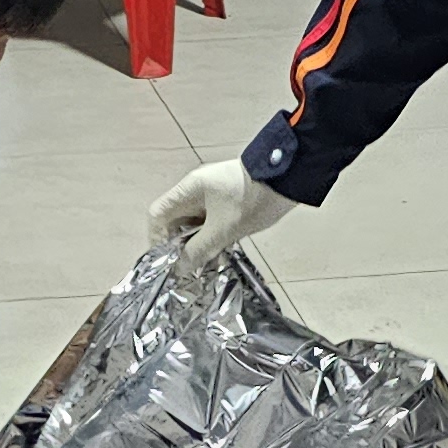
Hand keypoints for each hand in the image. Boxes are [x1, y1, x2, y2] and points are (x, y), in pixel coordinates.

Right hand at [145, 161, 293, 273]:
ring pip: (194, 224)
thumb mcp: (224, 230)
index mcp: (189, 189)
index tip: (167, 261)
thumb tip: (179, 267)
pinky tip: (219, 256)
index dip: (157, 239)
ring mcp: (212, 195)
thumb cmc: (253, 200)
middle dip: (180, 246)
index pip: (158, 214)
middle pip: (175, 221)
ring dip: (197, 245)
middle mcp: (196, 190)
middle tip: (188, 268)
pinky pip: (210, 223)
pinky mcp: (227, 201)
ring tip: (205, 266)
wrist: (290, 178)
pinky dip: (212, 239)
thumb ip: (199, 250)